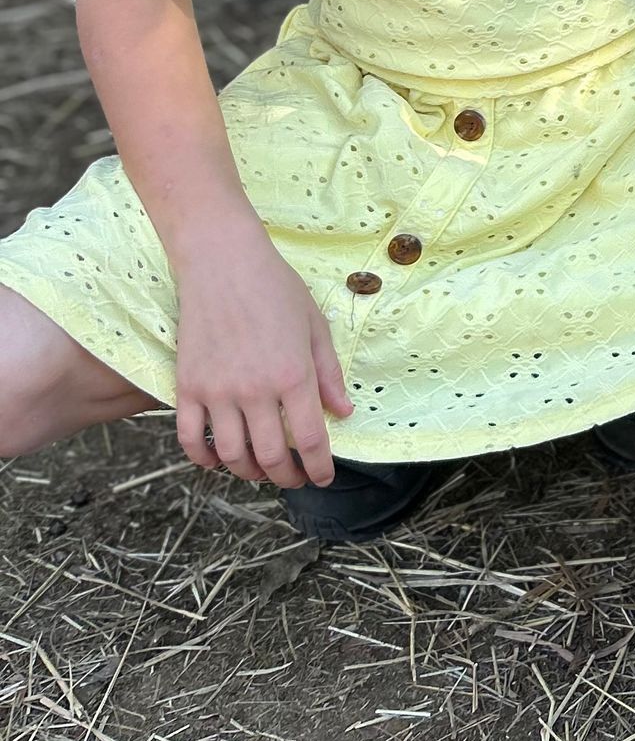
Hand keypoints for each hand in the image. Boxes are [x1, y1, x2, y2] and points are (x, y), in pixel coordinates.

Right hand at [172, 231, 352, 486]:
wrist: (223, 260)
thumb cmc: (276, 287)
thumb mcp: (314, 325)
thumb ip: (328, 373)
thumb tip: (342, 412)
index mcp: (293, 375)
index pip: (309, 439)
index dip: (318, 467)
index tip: (323, 477)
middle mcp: (255, 390)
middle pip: (270, 456)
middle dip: (286, 476)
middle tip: (294, 479)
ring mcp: (217, 391)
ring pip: (231, 455)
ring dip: (247, 472)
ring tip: (260, 470)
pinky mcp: (187, 386)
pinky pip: (189, 438)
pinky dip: (203, 458)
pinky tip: (217, 460)